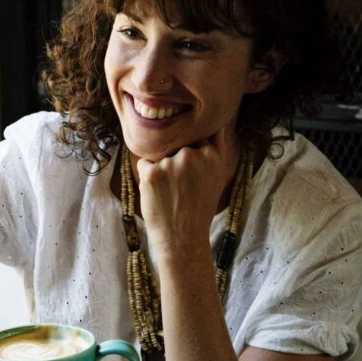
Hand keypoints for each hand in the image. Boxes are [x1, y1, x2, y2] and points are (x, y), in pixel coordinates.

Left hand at [136, 124, 238, 257]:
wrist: (182, 237)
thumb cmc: (198, 207)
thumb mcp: (217, 176)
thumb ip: (215, 148)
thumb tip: (214, 123)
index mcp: (212, 155)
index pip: (196, 135)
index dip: (190, 151)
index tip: (191, 170)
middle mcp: (193, 155)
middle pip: (175, 144)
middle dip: (174, 160)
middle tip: (181, 187)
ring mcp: (171, 163)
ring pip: (159, 154)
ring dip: (161, 168)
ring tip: (170, 192)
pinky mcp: (152, 173)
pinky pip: (144, 164)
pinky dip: (147, 176)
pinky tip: (158, 193)